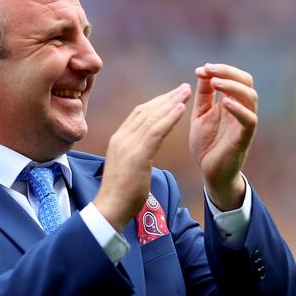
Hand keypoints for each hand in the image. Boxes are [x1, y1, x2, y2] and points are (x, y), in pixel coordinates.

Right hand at [94, 83, 191, 230]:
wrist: (110, 208)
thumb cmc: (120, 194)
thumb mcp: (127, 167)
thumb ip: (134, 154)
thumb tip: (145, 152)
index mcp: (118, 139)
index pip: (138, 114)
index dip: (156, 102)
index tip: (172, 96)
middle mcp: (121, 137)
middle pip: (146, 110)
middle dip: (166, 97)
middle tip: (183, 87)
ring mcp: (128, 145)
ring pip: (152, 117)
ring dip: (171, 102)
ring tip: (186, 91)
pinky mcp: (137, 155)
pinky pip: (156, 131)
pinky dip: (170, 117)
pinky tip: (182, 108)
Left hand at [189, 63, 257, 210]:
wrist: (210, 173)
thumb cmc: (207, 145)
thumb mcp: (201, 115)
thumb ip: (204, 96)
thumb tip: (204, 72)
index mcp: (231, 103)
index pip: (234, 77)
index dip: (220, 69)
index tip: (201, 69)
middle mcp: (241, 110)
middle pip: (246, 81)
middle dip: (228, 71)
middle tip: (209, 70)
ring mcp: (244, 123)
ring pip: (250, 97)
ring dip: (232, 86)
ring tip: (215, 83)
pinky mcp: (244, 138)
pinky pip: (249, 120)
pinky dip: (239, 109)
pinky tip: (224, 103)